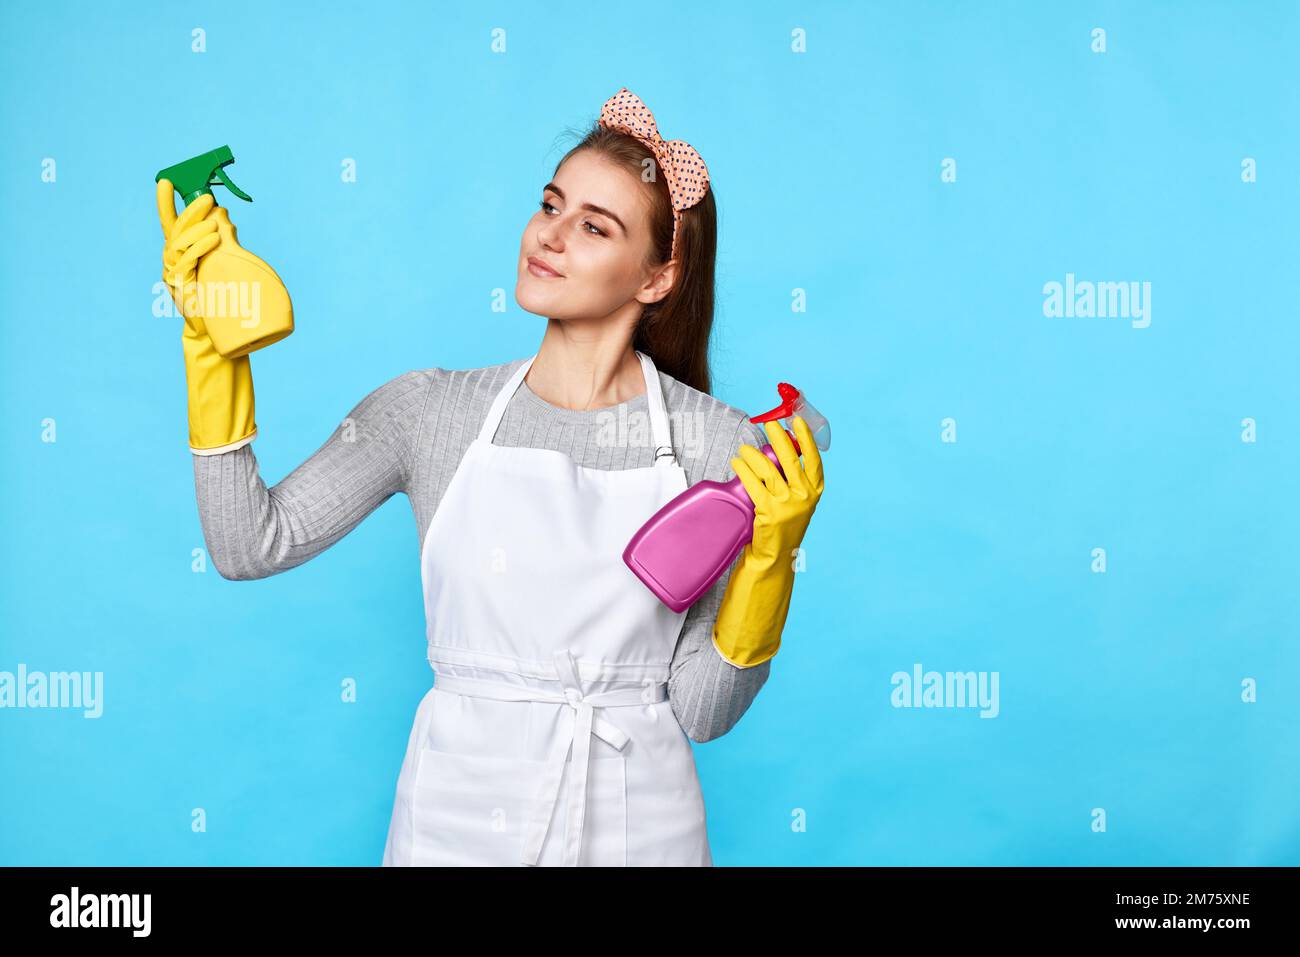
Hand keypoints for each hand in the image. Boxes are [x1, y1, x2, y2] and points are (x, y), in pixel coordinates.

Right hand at [157, 178, 219, 330]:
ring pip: (179, 244)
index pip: (170, 224)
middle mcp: (172, 261)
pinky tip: (213, 240)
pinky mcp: (179, 286)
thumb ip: (218, 243)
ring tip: (214, 224)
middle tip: (207, 199)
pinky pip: (186, 262)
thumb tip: (225, 219)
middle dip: (190, 212)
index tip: (165, 181)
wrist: (214, 331)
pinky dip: (199, 248)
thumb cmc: (218, 297)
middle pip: (175, 230)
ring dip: (197, 230)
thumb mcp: (218, 264)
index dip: (165, 203)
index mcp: (179, 254)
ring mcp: (173, 274)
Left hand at [730, 415, 824, 569]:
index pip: (814, 459)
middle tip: (768, 424)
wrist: (775, 556)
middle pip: (791, 459)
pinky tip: (737, 463)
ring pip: (769, 470)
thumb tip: (780, 449)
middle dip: (779, 438)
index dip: (806, 438)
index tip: (797, 421)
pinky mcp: (769, 511)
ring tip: (744, 449)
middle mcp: (805, 496)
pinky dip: (743, 470)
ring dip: (754, 455)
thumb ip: (794, 480)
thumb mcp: (798, 502)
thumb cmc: (784, 526)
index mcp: (815, 491)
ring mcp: (788, 504)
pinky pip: (753, 483)